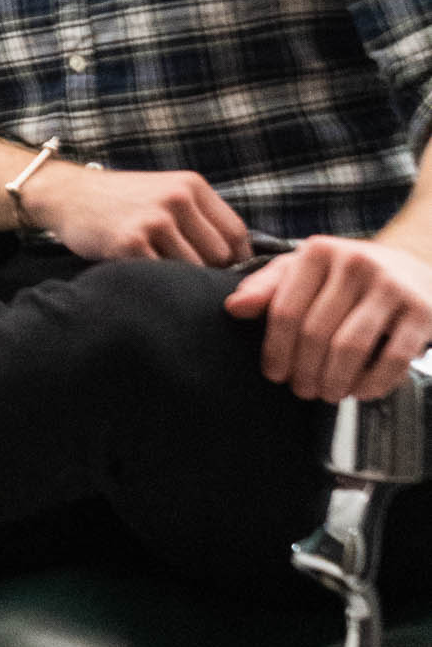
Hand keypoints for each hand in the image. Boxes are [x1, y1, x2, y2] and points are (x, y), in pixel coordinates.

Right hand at [30, 160, 250, 266]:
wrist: (67, 194)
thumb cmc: (122, 202)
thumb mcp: (165, 192)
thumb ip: (198, 218)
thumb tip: (237, 262)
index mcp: (191, 186)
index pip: (236, 233)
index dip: (238, 261)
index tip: (225, 276)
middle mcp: (176, 199)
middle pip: (220, 256)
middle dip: (208, 274)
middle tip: (189, 283)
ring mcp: (153, 221)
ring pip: (193, 270)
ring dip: (182, 282)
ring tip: (165, 282)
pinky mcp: (129, 243)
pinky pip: (161, 277)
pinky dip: (157, 285)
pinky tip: (144, 280)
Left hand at [224, 234, 431, 402]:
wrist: (417, 265)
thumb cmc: (347, 274)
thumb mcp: (305, 269)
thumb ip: (267, 286)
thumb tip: (232, 308)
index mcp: (319, 252)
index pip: (285, 311)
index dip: (275, 350)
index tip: (274, 375)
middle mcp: (355, 263)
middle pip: (315, 333)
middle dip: (304, 371)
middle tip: (301, 391)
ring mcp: (391, 286)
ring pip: (349, 348)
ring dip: (333, 381)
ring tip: (327, 394)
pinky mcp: (422, 311)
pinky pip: (392, 358)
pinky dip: (372, 383)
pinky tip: (360, 392)